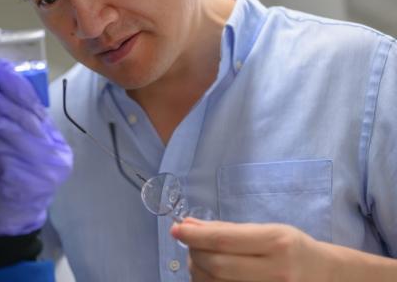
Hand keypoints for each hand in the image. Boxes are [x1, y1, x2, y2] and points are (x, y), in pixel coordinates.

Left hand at [0, 59, 72, 237]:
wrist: (11, 224)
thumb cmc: (11, 185)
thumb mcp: (16, 150)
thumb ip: (14, 126)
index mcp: (58, 144)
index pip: (38, 108)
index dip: (20, 85)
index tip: (2, 66)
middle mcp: (59, 154)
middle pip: (28, 115)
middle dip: (3, 93)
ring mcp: (48, 168)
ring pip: (16, 128)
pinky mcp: (31, 180)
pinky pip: (6, 147)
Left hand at [171, 219, 334, 281]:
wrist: (325, 277)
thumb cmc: (292, 249)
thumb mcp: (267, 230)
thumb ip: (227, 230)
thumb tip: (188, 226)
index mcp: (277, 243)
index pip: (223, 240)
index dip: (194, 235)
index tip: (177, 229)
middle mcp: (276, 271)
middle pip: (216, 265)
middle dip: (194, 253)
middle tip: (190, 244)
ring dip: (197, 270)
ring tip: (200, 259)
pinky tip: (209, 275)